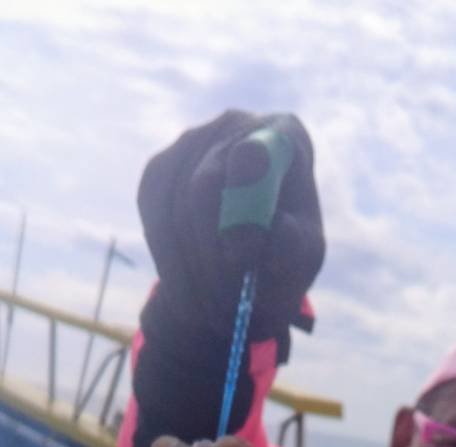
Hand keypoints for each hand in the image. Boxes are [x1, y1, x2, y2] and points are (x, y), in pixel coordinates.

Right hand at [137, 110, 324, 342]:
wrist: (244, 277)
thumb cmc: (282, 260)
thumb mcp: (301, 260)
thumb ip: (292, 244)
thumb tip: (273, 231)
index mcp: (285, 135)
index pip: (257, 154)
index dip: (244, 205)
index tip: (244, 256)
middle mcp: (235, 124)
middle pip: (206, 185)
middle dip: (212, 256)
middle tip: (226, 311)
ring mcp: (190, 142)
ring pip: (174, 207)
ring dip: (191, 270)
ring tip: (213, 313)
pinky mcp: (157, 173)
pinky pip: (154, 219)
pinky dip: (170, 264)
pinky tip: (189, 294)